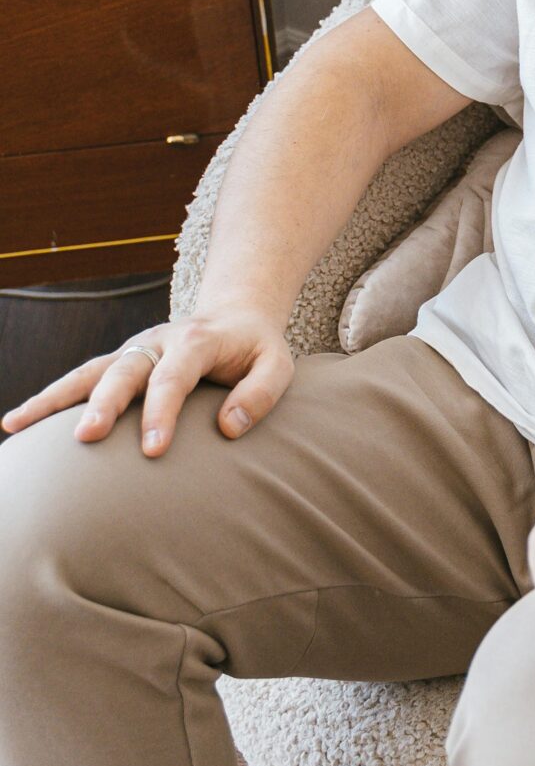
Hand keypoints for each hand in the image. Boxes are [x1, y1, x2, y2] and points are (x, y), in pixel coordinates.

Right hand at [0, 304, 294, 455]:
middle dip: (104, 404)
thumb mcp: (278, 365)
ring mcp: (133, 350)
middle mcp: (156, 341)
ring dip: (53, 398)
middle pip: (124, 371)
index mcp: (196, 341)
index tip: (153, 451)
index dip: (163, 412)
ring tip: (15, 424)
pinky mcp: (119, 362)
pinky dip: (49, 399)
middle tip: (86, 438)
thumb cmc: (256, 349)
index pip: (175, 376)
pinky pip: (80, 380)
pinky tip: (18, 422)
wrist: (236, 314)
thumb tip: (228, 428)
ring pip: (88, 372)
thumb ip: (260, 394)